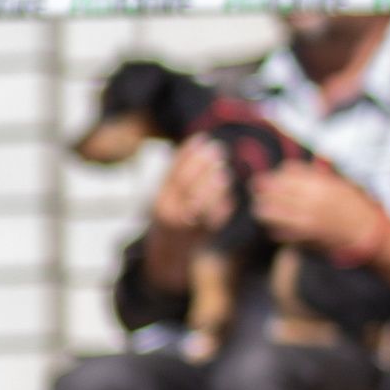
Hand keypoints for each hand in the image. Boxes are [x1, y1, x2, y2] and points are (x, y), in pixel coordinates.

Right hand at [140, 136, 233, 293]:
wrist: (170, 251)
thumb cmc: (173, 212)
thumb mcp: (169, 191)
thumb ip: (180, 170)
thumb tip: (199, 140)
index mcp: (160, 200)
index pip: (175, 173)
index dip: (190, 154)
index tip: (204, 138)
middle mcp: (170, 214)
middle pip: (187, 185)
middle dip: (204, 165)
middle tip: (218, 150)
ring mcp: (186, 226)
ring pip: (201, 204)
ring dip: (215, 186)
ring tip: (224, 173)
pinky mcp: (203, 236)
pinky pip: (216, 219)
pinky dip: (224, 206)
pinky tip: (228, 197)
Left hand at [249, 158, 389, 263]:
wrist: (367, 234)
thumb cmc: (356, 206)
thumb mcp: (340, 183)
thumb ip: (317, 175)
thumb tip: (291, 169)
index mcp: (320, 183)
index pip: (286, 171)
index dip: (278, 174)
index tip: (276, 178)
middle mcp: (309, 199)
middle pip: (271, 188)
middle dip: (262, 188)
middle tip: (258, 190)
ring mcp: (304, 220)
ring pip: (267, 210)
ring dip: (262, 208)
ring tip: (263, 208)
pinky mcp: (302, 238)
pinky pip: (276, 231)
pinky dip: (273, 227)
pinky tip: (277, 226)